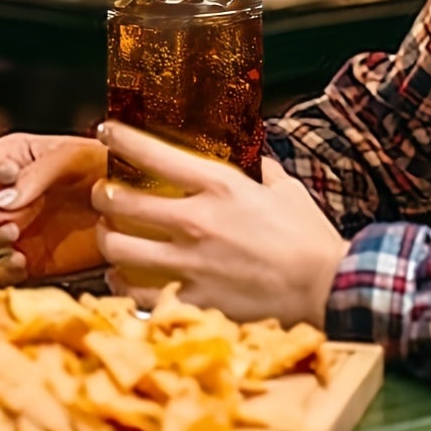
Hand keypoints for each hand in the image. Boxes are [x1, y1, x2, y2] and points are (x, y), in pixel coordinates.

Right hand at [0, 131, 104, 283]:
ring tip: (11, 233)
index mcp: (11, 159)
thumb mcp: (74, 157)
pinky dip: (2, 268)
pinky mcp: (29, 264)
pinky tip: (20, 259)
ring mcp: (12, 232)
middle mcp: (4, 197)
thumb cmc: (110, 169)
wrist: (143, 210)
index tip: (8, 175)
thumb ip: (35, 174)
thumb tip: (1, 201)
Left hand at [92, 122, 348, 328]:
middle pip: (120, 202)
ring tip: (108, 234)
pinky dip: (121, 284)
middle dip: (102, 193)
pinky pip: (136, 293)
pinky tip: (121, 277)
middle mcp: (195, 221)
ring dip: (106, 238)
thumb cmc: (309, 238)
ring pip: (118, 248)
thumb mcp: (284, 189)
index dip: (119, 137)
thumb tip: (247, 150)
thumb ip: (258, 168)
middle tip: (103, 192)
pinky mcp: (193, 300)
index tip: (106, 131)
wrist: (328, 289)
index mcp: (218, 186)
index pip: (150, 152)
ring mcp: (190, 264)